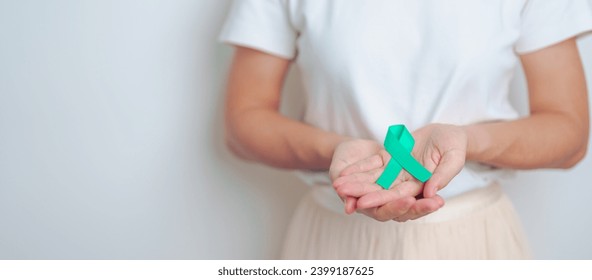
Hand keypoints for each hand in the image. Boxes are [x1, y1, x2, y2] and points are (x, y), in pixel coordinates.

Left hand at [332, 124, 466, 220]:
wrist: (448, 133)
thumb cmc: (455, 145)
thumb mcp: (453, 158)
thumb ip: (442, 175)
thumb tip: (431, 193)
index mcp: (421, 187)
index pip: (398, 197)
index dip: (380, 199)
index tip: (363, 202)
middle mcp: (405, 182)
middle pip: (381, 190)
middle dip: (361, 193)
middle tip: (343, 194)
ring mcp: (396, 171)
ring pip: (373, 180)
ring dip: (355, 183)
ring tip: (337, 186)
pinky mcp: (390, 159)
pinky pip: (372, 165)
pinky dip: (358, 169)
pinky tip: (343, 173)